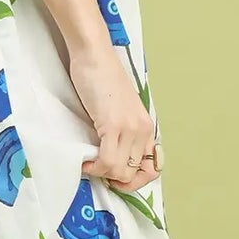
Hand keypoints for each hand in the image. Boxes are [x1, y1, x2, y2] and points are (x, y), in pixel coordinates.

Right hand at [67, 39, 163, 191]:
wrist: (94, 56)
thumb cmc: (102, 79)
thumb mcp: (120, 111)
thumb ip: (122, 133)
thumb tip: (114, 159)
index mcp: (147, 127)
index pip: (152, 169)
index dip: (133, 181)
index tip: (116, 178)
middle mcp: (143, 130)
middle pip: (133, 174)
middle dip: (113, 178)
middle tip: (98, 169)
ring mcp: (130, 128)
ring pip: (119, 171)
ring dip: (101, 173)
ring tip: (89, 163)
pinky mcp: (113, 125)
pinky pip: (108, 161)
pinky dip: (94, 167)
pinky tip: (85, 161)